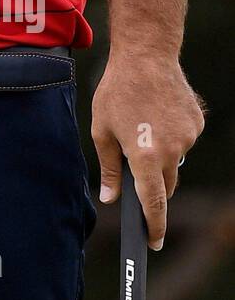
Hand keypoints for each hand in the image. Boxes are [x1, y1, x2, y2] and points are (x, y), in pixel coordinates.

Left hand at [91, 54, 205, 249]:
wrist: (146, 56)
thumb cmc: (117, 92)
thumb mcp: (101, 130)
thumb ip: (107, 168)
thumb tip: (110, 198)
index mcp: (145, 156)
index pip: (153, 202)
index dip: (153, 226)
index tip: (153, 243)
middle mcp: (172, 151)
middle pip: (165, 184)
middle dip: (152, 183)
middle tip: (135, 163)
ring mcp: (188, 137)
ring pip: (175, 161)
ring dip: (161, 156)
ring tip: (142, 127)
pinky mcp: (197, 124)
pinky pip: (183, 141)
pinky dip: (171, 136)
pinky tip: (156, 115)